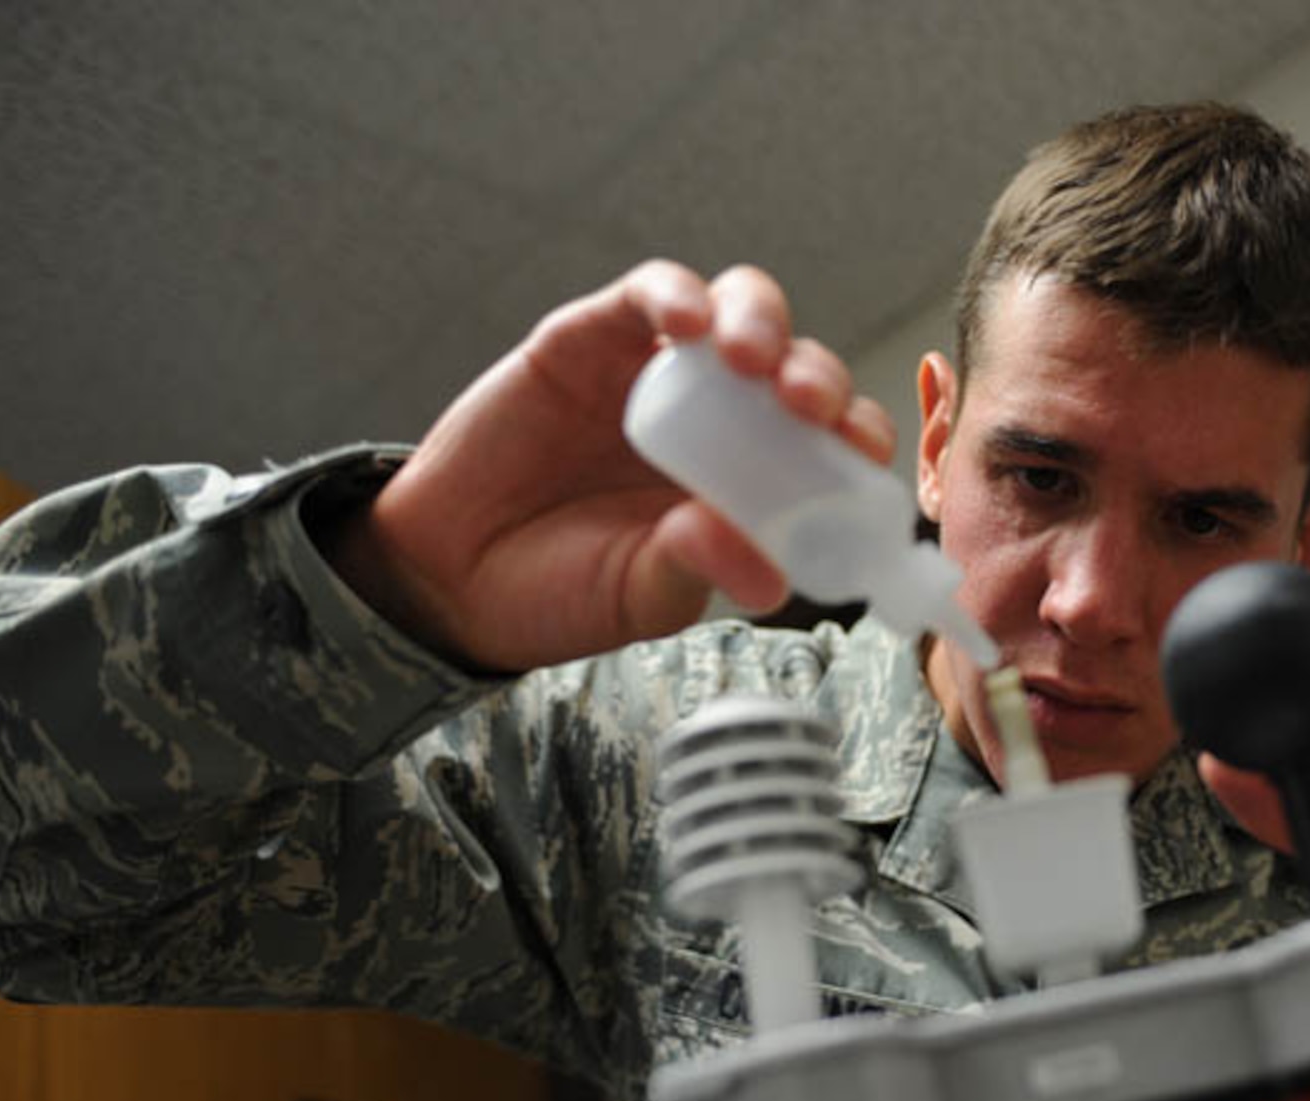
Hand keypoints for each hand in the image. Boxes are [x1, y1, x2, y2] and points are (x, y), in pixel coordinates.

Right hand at [324, 261, 895, 671]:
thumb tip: (768, 571)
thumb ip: (700, 571)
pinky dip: (676, 296)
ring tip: (752, 360)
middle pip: (798, 367)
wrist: (449, 576)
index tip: (860, 455)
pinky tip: (684, 324)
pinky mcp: (594, 336)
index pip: (833, 443)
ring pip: (740, 311)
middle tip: (808, 405)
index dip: (857, 437)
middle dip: (818, 377)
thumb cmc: (561, 590)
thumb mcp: (642, 597)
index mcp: (754, 481)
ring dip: (761, 324)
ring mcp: (660, 371)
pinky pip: (650, 294)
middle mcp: (722, 418)